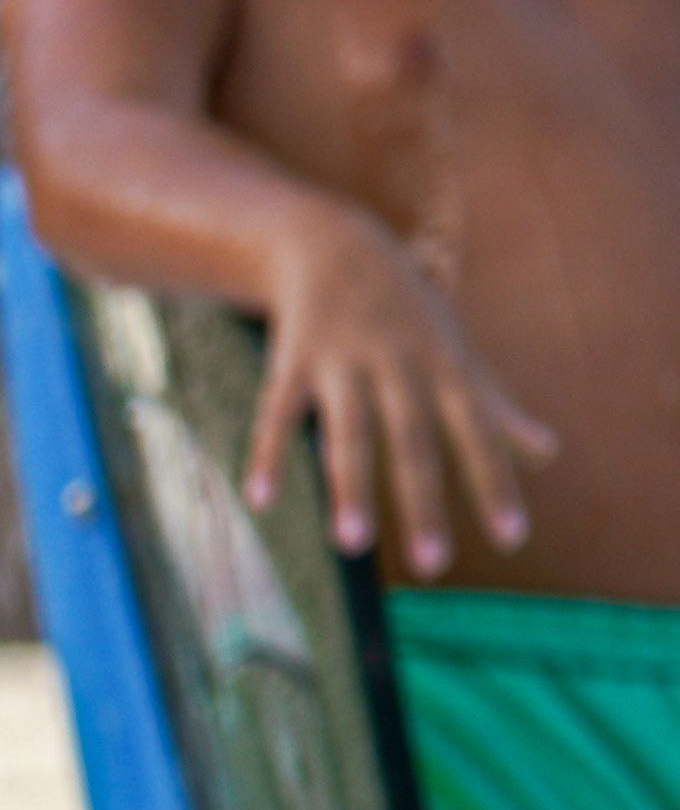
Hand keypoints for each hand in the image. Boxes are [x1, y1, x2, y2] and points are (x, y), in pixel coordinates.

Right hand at [249, 207, 557, 577]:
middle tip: (433, 566)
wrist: (337, 244)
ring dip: (350, 487)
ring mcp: (345, 362)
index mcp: (445, 369)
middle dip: (423, 504)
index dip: (496, 486)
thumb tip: (550, 454)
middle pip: (414, 444)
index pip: (479, 435)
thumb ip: (497, 408)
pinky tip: (259, 501)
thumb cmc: (409, 312)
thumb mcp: (457, 352)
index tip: (512, 540)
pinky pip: (278, 412)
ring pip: (350, 432)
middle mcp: (400, 366)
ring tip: (351, 545)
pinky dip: (267, 454)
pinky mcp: (294, 360)